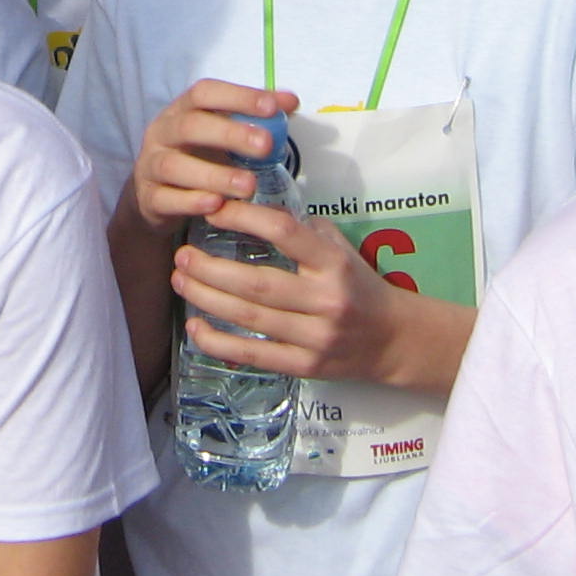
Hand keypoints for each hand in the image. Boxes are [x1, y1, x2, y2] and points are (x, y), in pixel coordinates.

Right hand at [128, 79, 297, 237]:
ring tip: (248, 185)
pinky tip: (216, 205)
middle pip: (190, 126)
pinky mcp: (149, 198)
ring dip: (214, 175)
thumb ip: (253, 117)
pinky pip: (165, 199)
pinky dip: (190, 202)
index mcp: (182, 110)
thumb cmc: (196, 156)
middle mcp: (162, 133)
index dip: (238, 97)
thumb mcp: (220, 133)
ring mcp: (151, 165)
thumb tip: (291, 101)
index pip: (204, 93)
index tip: (272, 107)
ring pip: (175, 166)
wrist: (154, 194)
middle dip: (230, 134)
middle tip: (266, 146)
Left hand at [175, 199, 450, 388]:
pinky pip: (254, 355)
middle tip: (182, 253)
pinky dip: (220, 344)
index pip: (284, 233)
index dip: (243, 218)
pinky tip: (194, 329)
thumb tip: (252, 208)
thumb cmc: (358, 284)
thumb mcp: (340, 248)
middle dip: (211, 269)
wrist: (395, 340)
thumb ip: (302, 231)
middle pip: (257, 284)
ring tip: (180, 280)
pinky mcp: (305, 367)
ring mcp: (315, 338)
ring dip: (208, 299)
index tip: (213, 209)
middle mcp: (325, 301)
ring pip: (250, 319)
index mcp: (333, 263)